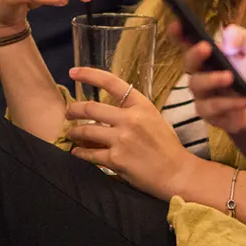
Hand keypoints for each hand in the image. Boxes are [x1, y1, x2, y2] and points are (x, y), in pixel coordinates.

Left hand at [65, 66, 198, 199]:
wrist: (177, 173)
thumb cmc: (167, 146)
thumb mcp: (153, 119)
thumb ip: (132, 111)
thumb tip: (108, 109)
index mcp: (141, 105)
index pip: (111, 82)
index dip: (89, 75)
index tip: (73, 72)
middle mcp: (130, 119)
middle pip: (91, 107)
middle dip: (74, 109)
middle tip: (68, 112)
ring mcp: (122, 139)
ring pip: (86, 130)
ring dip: (74, 131)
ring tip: (71, 132)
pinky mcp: (116, 159)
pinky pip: (90, 154)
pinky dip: (80, 152)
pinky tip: (76, 151)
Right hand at [171, 23, 245, 133]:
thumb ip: (241, 37)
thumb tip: (225, 38)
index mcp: (210, 54)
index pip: (187, 42)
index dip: (177, 34)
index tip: (176, 24)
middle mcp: (203, 72)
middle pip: (188, 63)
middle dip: (194, 54)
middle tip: (206, 48)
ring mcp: (205, 94)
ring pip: (196, 86)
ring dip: (213, 80)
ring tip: (231, 78)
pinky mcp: (211, 113)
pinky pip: (211, 108)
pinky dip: (230, 103)